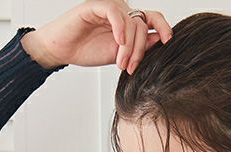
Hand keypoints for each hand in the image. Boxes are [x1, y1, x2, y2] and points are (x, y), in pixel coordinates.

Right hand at [22, 0, 171, 72]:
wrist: (62, 50)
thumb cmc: (86, 51)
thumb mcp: (119, 55)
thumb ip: (137, 49)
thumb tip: (158, 43)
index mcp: (128, 23)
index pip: (152, 18)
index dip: (164, 27)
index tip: (168, 42)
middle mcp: (121, 13)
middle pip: (143, 25)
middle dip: (140, 50)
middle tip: (131, 67)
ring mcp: (108, 8)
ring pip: (131, 22)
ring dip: (129, 46)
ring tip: (121, 62)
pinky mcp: (95, 6)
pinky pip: (114, 12)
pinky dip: (120, 28)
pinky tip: (118, 43)